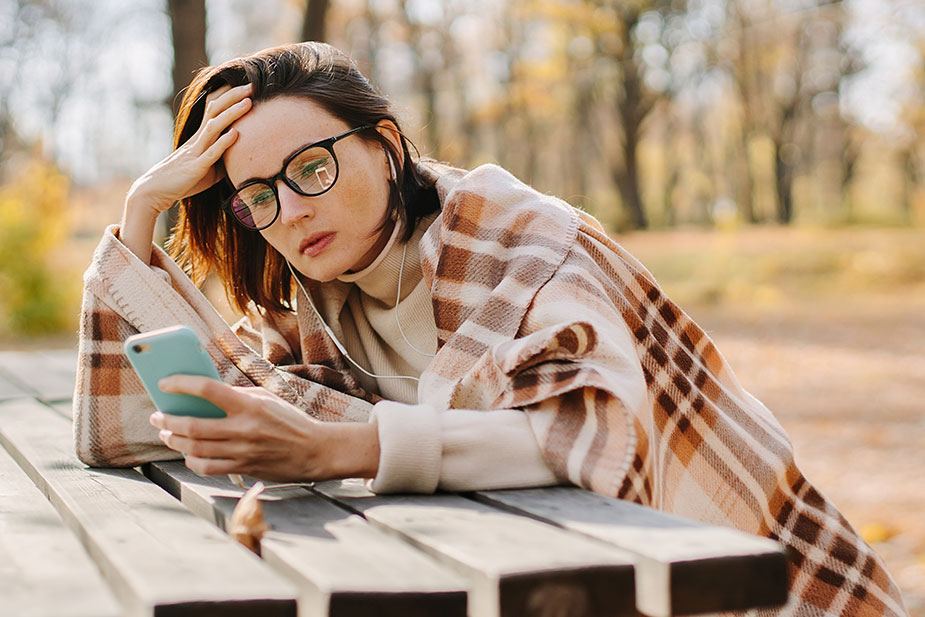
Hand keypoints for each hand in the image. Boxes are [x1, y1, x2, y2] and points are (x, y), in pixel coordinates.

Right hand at [126, 83, 252, 215]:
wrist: (156, 191)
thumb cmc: (183, 180)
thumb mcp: (208, 168)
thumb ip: (222, 159)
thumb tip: (240, 158)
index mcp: (200, 138)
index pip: (214, 110)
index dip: (228, 96)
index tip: (245, 86)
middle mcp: (198, 139)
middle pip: (215, 111)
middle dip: (233, 97)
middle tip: (251, 85)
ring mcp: (196, 152)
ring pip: (214, 127)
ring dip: (232, 114)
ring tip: (248, 102)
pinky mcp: (196, 167)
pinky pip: (211, 153)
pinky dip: (224, 143)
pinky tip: (236, 134)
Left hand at [150, 375, 379, 481]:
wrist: (315, 450)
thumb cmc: (289, 421)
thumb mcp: (266, 399)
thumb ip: (236, 396)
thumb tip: (203, 395)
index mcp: (250, 404)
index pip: (208, 389)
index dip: (182, 384)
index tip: (165, 383)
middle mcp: (244, 428)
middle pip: (194, 426)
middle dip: (169, 420)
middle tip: (157, 415)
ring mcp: (243, 451)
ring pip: (195, 449)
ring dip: (175, 441)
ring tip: (167, 433)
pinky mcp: (244, 468)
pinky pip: (208, 468)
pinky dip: (192, 461)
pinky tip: (188, 454)